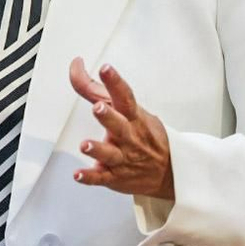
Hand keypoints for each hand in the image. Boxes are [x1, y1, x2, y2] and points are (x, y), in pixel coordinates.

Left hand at [69, 58, 174, 201]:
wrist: (169, 172)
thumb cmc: (144, 136)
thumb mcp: (127, 110)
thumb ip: (96, 90)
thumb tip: (76, 67)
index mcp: (133, 117)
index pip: (125, 97)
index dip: (115, 82)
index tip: (106, 69)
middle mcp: (128, 137)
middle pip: (118, 125)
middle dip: (108, 116)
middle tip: (99, 108)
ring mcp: (122, 158)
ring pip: (109, 154)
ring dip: (97, 149)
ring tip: (85, 145)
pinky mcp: (115, 177)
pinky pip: (101, 178)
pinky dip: (90, 177)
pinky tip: (78, 175)